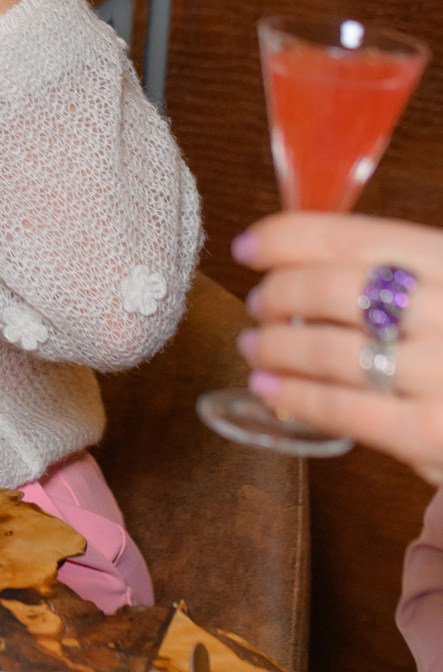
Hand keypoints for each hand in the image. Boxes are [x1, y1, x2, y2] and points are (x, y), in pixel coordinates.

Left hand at [235, 213, 442, 483]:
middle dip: (279, 294)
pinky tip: (270, 389)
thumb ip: (400, 278)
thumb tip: (302, 262)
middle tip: (258, 304)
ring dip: (277, 345)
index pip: (355, 236)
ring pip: (331, 350)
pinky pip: (346, 410)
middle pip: (333, 290)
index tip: (249, 247)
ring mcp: (442, 373)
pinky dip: (297, 395)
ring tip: (256, 346)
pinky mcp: (433, 435)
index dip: (287, 237)